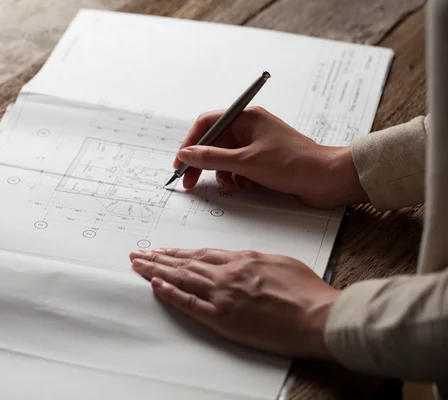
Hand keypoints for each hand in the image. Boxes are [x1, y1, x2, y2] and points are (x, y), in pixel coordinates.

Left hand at [129, 247, 339, 359]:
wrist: (319, 316)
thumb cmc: (308, 292)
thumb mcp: (281, 263)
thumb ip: (257, 260)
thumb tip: (244, 261)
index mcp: (242, 259)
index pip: (202, 253)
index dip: (180, 252)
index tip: (164, 250)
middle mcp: (228, 274)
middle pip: (186, 263)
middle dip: (159, 258)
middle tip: (139, 254)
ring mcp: (223, 295)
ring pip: (182, 279)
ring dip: (157, 271)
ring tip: (138, 265)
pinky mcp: (223, 318)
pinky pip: (189, 304)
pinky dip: (170, 294)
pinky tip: (155, 286)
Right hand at [175, 107, 367, 208]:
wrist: (327, 179)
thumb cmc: (293, 164)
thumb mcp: (246, 162)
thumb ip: (212, 158)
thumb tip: (186, 153)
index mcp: (246, 117)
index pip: (207, 123)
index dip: (190, 143)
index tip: (179, 163)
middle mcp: (250, 127)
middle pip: (214, 142)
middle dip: (202, 163)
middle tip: (189, 182)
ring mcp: (257, 143)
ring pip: (226, 158)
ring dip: (223, 174)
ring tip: (229, 187)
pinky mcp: (264, 159)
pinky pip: (240, 167)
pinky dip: (238, 178)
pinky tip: (247, 186)